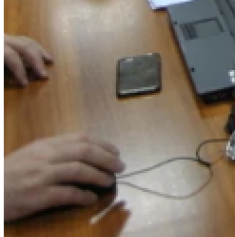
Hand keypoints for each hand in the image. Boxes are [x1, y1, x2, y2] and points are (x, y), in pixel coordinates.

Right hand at [3, 134, 123, 221]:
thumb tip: (84, 154)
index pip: (81, 139)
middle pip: (84, 152)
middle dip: (107, 159)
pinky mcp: (37, 196)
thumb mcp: (30, 155)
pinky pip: (66, 194)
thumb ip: (54, 151)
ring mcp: (41, 176)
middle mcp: (45, 157)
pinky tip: (90, 199)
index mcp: (45, 145)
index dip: (102, 145)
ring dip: (99, 176)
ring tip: (109, 182)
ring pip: (79, 171)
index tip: (115, 152)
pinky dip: (82, 196)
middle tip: (120, 167)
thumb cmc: (8, 174)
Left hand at [4, 36, 52, 86]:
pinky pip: (25, 40)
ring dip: (40, 52)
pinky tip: (40, 52)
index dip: (19, 71)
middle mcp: (5, 39)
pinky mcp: (9, 38)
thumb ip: (3, 72)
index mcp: (0, 48)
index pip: (13, 56)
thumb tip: (14, 80)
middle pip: (25, 46)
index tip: (25, 84)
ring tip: (50, 61)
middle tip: (44, 75)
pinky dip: (35, 47)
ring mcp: (7, 36)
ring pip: (28, 41)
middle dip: (36, 61)